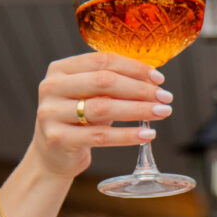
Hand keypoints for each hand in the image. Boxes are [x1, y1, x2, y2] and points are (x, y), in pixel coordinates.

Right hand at [25, 52, 173, 179]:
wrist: (53, 155)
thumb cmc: (78, 121)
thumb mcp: (90, 96)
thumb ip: (112, 83)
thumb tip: (153, 79)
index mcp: (60, 69)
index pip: (103, 61)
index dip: (134, 68)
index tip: (159, 78)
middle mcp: (51, 87)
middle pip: (104, 82)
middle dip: (140, 89)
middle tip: (165, 97)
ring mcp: (51, 113)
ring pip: (104, 108)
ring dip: (138, 110)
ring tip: (161, 112)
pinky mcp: (58, 139)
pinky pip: (101, 136)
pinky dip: (127, 135)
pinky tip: (147, 135)